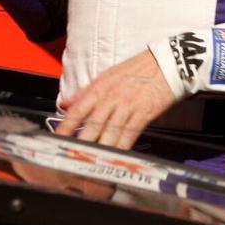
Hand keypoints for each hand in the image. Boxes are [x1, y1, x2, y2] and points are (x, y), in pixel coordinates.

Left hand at [57, 50, 177, 149]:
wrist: (167, 63)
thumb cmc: (136, 69)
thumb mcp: (108, 75)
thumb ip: (85, 92)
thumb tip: (65, 104)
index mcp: (100, 86)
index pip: (78, 108)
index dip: (66, 125)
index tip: (57, 139)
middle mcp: (112, 96)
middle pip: (92, 123)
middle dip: (80, 141)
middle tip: (71, 155)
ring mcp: (128, 105)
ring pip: (110, 131)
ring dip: (99, 148)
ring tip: (89, 162)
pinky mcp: (144, 113)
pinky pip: (130, 133)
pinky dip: (121, 147)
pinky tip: (114, 157)